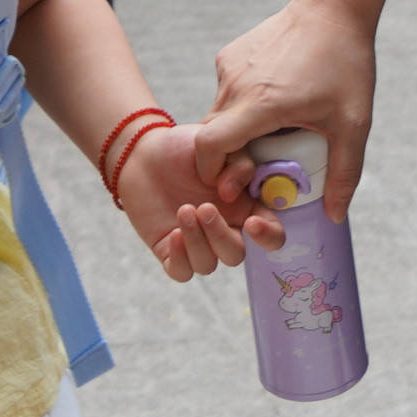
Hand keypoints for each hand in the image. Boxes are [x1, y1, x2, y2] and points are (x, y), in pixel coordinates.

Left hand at [108, 116, 264, 278]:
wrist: (145, 153)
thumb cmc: (186, 149)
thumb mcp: (220, 144)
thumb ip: (239, 164)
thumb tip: (233, 194)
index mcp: (245, 208)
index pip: (271, 234)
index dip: (268, 237)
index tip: (252, 223)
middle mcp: (224, 229)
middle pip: (236, 254)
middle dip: (220, 236)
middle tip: (204, 207)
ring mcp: (197, 243)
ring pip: (208, 265)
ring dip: (197, 241)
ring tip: (183, 210)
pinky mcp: (170, 251)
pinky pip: (182, 271)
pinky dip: (180, 258)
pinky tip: (173, 234)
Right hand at [199, 0, 376, 215]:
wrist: (332, 6)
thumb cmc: (344, 63)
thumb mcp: (352, 123)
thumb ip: (344, 172)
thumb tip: (334, 214)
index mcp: (260, 105)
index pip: (210, 148)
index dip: (214, 172)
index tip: (234, 184)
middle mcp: (235, 85)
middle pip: (212, 136)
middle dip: (227, 158)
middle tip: (260, 166)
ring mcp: (229, 66)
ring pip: (218, 114)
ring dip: (236, 131)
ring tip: (274, 129)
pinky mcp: (230, 54)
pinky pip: (226, 91)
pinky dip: (240, 106)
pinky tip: (274, 99)